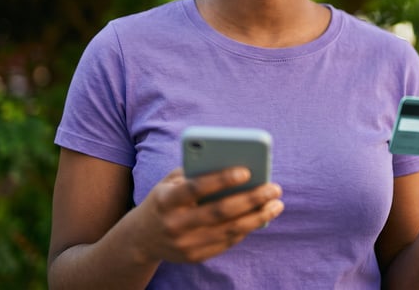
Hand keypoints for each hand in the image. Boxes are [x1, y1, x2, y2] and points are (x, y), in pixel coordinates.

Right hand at [131, 167, 283, 263]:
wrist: (142, 238)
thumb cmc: (165, 198)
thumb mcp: (170, 181)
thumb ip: (196, 170)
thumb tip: (234, 162)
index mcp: (166, 199)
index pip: (196, 188)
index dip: (221, 180)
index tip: (247, 171)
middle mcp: (174, 224)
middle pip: (219, 212)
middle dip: (251, 199)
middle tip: (274, 188)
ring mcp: (184, 244)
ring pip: (229, 230)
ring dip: (258, 217)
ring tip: (276, 204)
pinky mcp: (194, 257)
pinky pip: (227, 242)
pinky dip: (247, 229)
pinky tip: (261, 217)